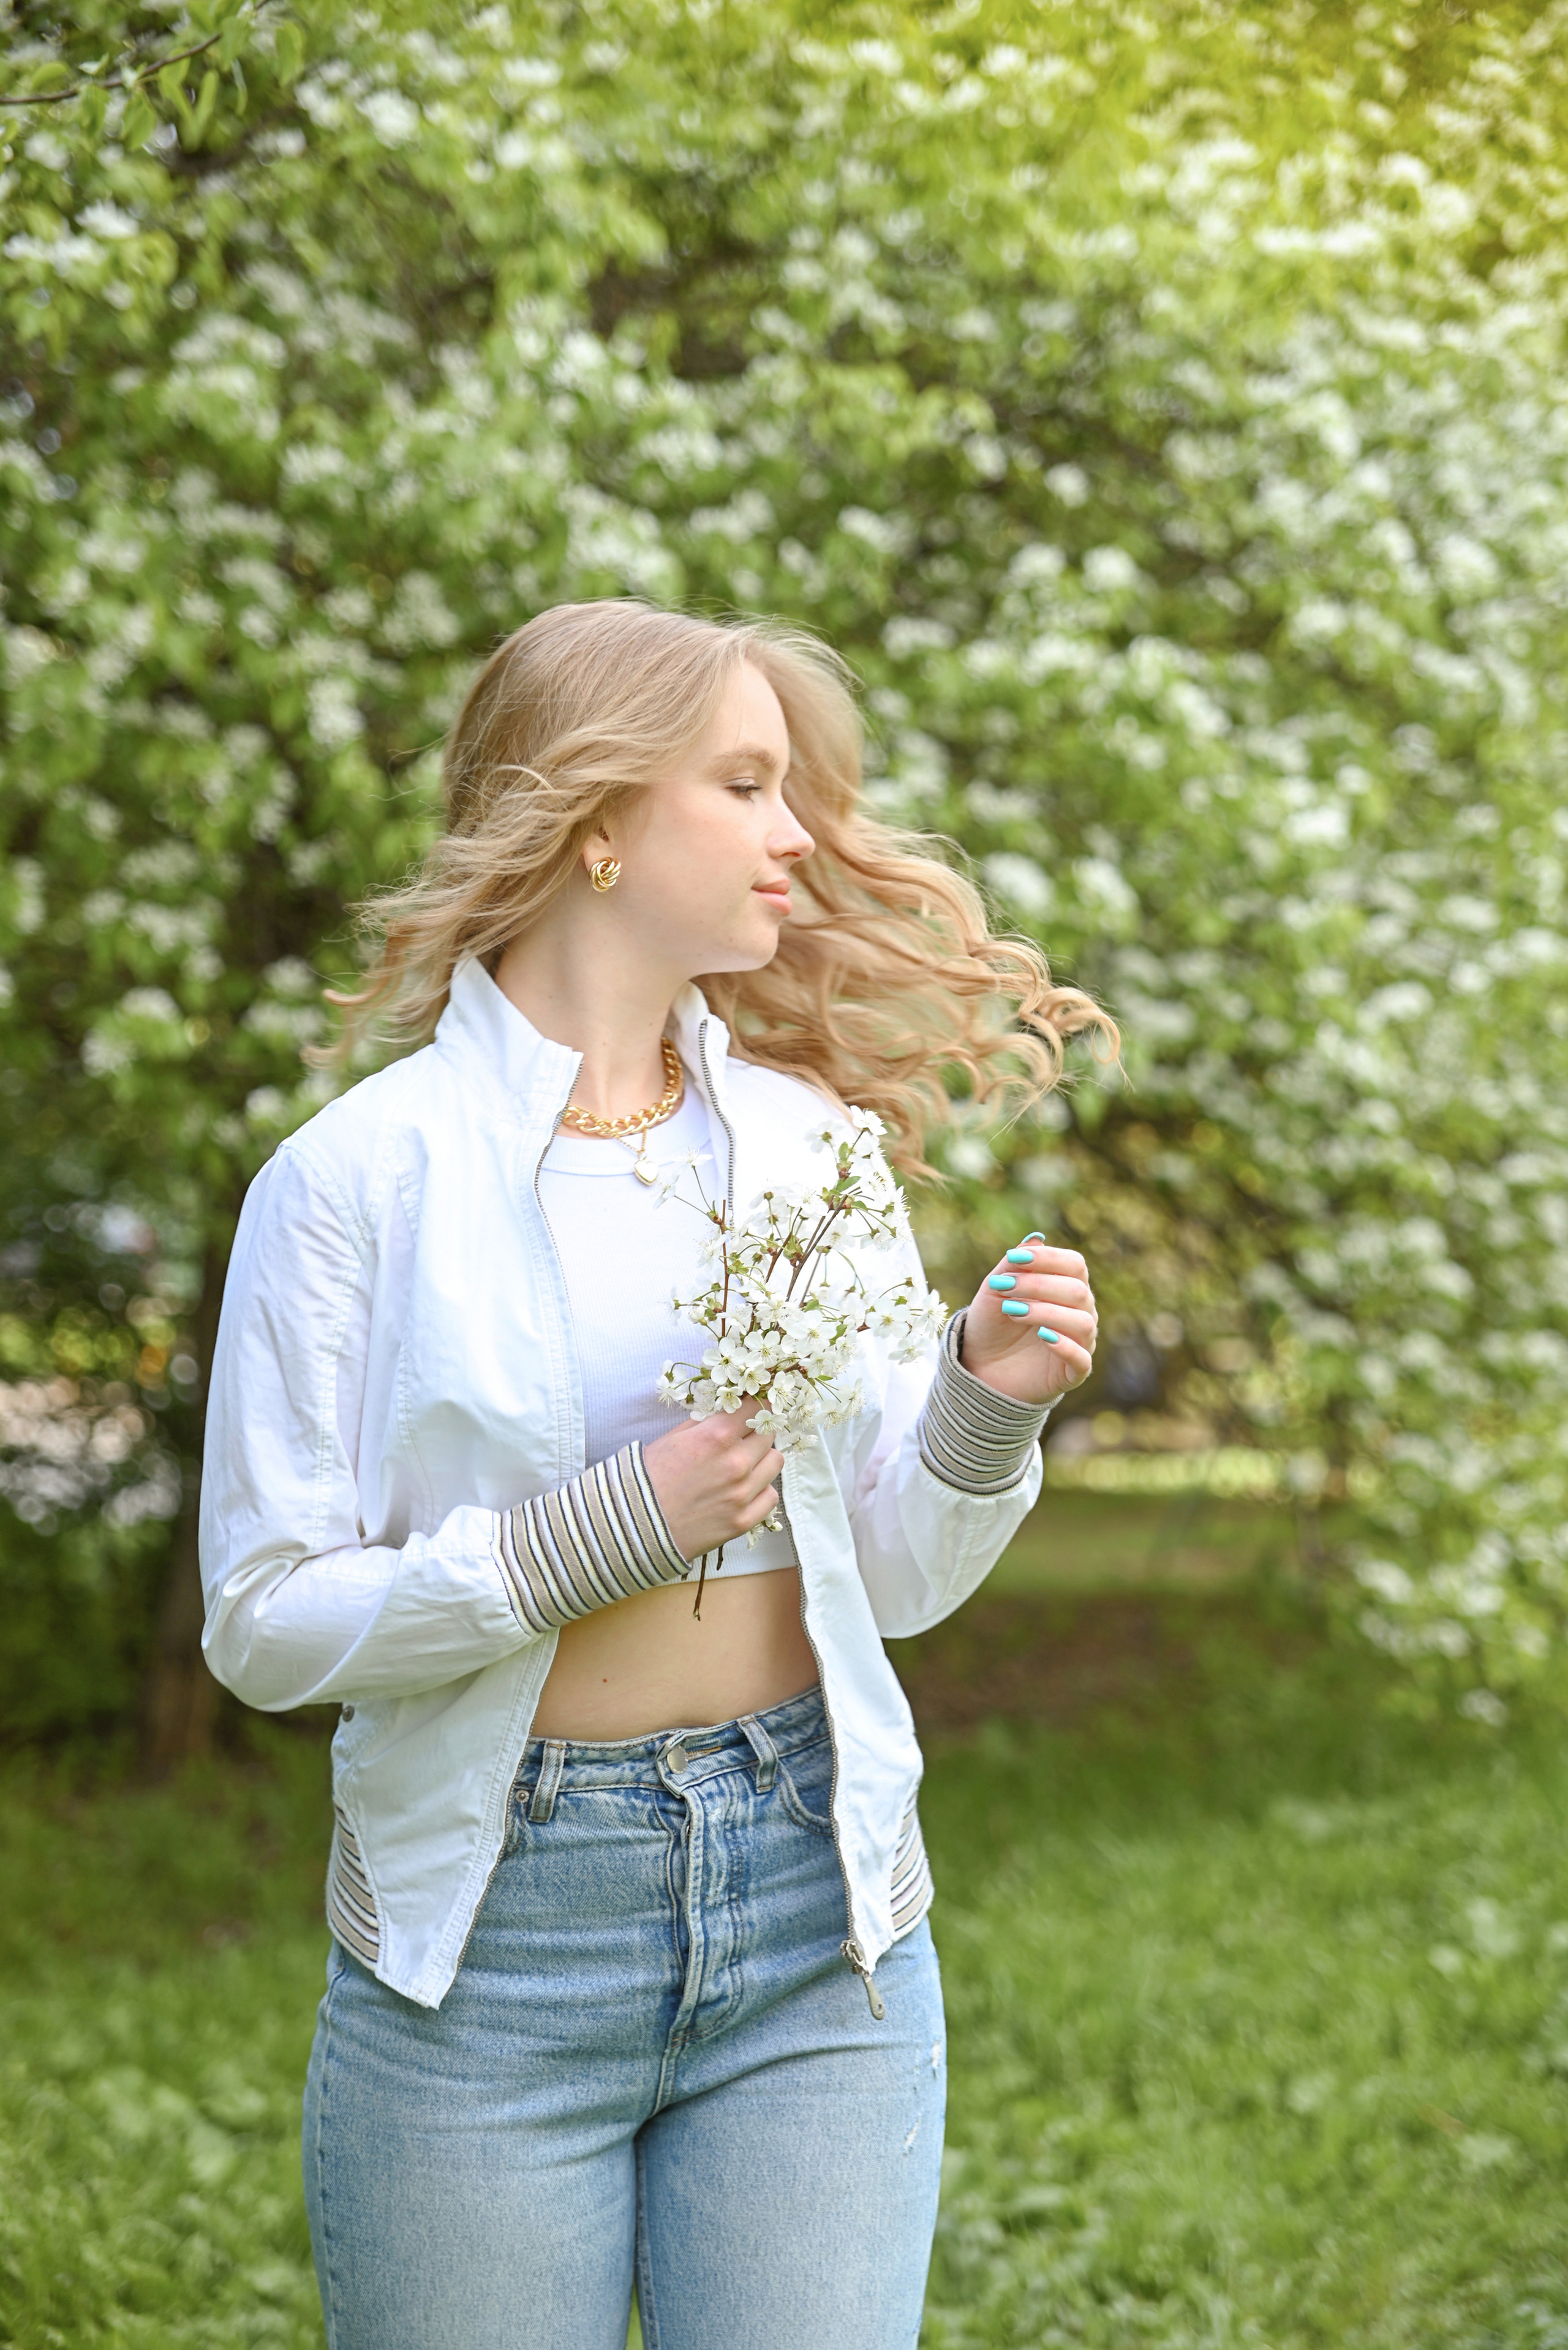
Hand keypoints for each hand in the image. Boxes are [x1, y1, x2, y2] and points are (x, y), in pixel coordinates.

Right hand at [641, 1401, 783, 1560]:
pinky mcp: (743, 1520)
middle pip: (768, 1433)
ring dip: (763, 1458)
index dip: (756, 1403)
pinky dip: (761, 1490)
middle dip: (756, 1431)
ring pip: (775, 1461)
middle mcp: (735, 1463)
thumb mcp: (673, 1438)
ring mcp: (742, 1494)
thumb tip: (727, 1411)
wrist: (636, 1525)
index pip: (756, 1407)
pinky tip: (744, 1490)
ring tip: (744, 1464)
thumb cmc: (649, 1479)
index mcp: (716, 1436)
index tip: (754, 1405)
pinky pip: (771, 1496)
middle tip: (742, 1437)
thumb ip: (705, 1423)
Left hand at [959, 1237, 1097, 1407]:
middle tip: (1004, 1288)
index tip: (1014, 1259)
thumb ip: (1013, 1265)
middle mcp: (1080, 1312)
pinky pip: (1082, 1358)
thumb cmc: (992, 1324)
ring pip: (1082, 1322)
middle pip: (1077, 1291)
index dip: (1047, 1259)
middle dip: (1038, 1285)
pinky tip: (1042, 1335)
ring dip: (1046, 1312)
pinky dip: (1064, 1345)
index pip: (1074, 1265)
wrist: (980, 1367)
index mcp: (1067, 1288)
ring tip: (1013, 1312)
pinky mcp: (1074, 1371)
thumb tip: (1036, 1238)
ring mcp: (1080, 1342)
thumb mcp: (994, 1291)